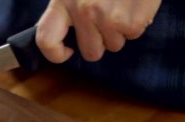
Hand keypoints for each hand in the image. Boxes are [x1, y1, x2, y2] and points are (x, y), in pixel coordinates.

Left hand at [36, 0, 161, 62]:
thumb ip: (66, 7)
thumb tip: (65, 35)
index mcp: (63, 0)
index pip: (46, 39)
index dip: (56, 54)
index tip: (68, 51)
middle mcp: (82, 10)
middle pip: (90, 52)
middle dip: (101, 41)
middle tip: (108, 18)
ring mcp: (106, 17)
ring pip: (114, 45)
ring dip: (120, 29)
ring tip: (123, 4)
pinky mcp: (129, 20)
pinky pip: (133, 34)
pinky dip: (138, 21)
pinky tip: (135, 3)